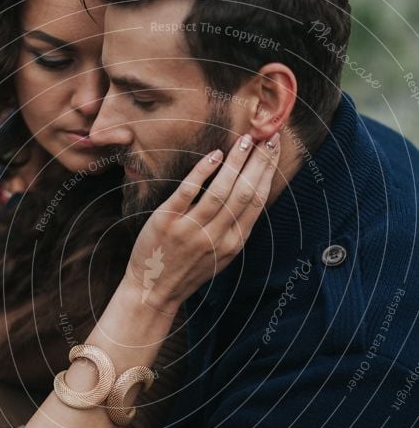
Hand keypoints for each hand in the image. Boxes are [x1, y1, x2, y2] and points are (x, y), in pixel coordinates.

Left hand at [126, 133, 280, 311]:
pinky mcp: (167, 222)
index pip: (257, 201)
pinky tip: (214, 155)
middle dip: (259, 162)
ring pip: (221, 191)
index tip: (274, 148)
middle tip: (268, 136)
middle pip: (244, 192)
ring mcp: (191, 230)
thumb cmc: (188, 269)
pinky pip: (188, 192)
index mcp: (233, 243)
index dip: (268, 171)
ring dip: (236, 162)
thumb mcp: (220, 255)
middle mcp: (216, 237)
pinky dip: (202, 172)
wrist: (153, 291)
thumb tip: (252, 192)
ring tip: (246, 140)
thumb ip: (235, 227)